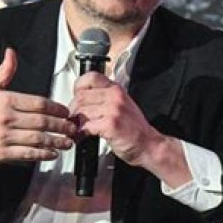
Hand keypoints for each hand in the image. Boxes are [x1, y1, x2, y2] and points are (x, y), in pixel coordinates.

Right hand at [0, 48, 75, 168]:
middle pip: (42, 121)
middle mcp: (6, 118)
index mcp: (5, 100)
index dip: (57, 108)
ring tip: (68, 142)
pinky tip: (52, 153)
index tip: (66, 112)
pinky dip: (42, 154)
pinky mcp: (1, 153)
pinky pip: (27, 154)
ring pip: (37, 139)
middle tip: (73, 128)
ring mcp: (4, 136)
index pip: (39, 103)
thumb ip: (4, 71)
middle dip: (62, 125)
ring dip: (56, 141)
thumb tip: (11, 52)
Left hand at [70, 72, 190, 187]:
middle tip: (74, 119)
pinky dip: (80, 133)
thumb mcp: (122, 105)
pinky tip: (82, 136)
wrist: (149, 145)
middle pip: (81, 96)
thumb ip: (104, 98)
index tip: (76, 97)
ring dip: (76, 123)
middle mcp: (115, 96)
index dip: (78, 87)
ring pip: (82, 111)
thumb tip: (82, 97)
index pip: (91, 77)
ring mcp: (114, 110)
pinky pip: (86, 125)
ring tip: (78, 129)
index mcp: (116, 89)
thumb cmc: (134, 129)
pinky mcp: (111, 124)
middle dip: (73, 110)